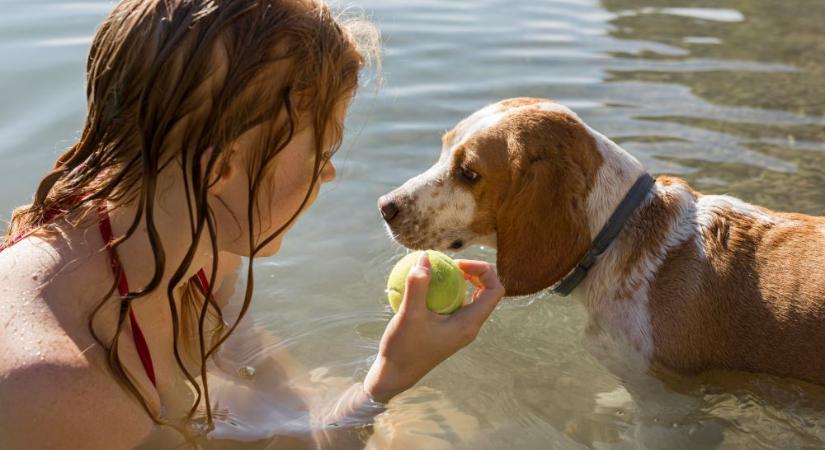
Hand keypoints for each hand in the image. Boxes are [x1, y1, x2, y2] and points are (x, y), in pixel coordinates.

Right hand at [364, 254, 504, 402]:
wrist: (393, 376)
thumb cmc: (403, 349)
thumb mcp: (409, 315)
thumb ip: (418, 286)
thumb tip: (425, 258)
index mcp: (470, 324)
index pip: (495, 291)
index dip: (483, 270)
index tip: (457, 265)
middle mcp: (469, 326)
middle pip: (486, 292)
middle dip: (473, 273)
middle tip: (449, 264)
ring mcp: (458, 329)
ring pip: (469, 298)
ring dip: (457, 282)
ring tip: (436, 271)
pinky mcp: (447, 330)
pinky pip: (453, 305)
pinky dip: (443, 292)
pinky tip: (421, 286)